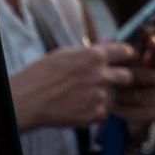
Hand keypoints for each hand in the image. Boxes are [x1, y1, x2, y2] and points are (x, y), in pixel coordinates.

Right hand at [9, 44, 135, 130]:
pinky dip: (95, 109)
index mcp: (95, 56)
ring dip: (104, 95)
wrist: (27, 101)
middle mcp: (101, 75)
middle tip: (104, 80)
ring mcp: (99, 96)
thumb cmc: (42, 74)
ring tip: (81, 95)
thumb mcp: (66, 54)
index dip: (126, 55)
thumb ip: (92, 49)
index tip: (124, 59)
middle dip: (119, 77)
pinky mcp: (95, 115)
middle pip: (127, 76)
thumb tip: (109, 39)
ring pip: (114, 95)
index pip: (126, 52)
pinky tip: (78, 106)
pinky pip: (104, 111)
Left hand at [107, 38, 154, 142]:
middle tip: (105, 78)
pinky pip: (131, 110)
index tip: (149, 39)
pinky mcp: (152, 113)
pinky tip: (110, 106)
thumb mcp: (120, 66)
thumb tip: (107, 38)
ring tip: (106, 93)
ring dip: (116, 94)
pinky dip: (117, 108)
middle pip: (139, 74)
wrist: (127, 116)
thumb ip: (115, 51)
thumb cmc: (123, 84)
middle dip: (120, 77)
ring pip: (132, 93)